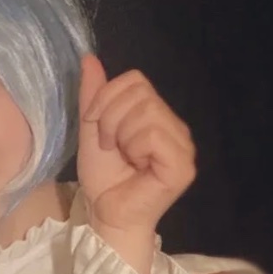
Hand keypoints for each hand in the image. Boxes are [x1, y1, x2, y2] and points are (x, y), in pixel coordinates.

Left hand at [76, 55, 195, 269]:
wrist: (106, 215)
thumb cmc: (103, 179)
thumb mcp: (91, 129)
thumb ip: (93, 96)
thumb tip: (90, 58)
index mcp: (157, 115)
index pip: (135, 80)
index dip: (107, 100)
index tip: (100, 132)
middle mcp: (175, 126)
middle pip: (140, 92)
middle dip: (111, 118)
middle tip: (111, 146)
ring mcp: (183, 146)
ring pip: (147, 111)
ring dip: (121, 134)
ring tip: (124, 157)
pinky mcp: (182, 165)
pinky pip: (154, 134)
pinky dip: (135, 147)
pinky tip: (136, 166)